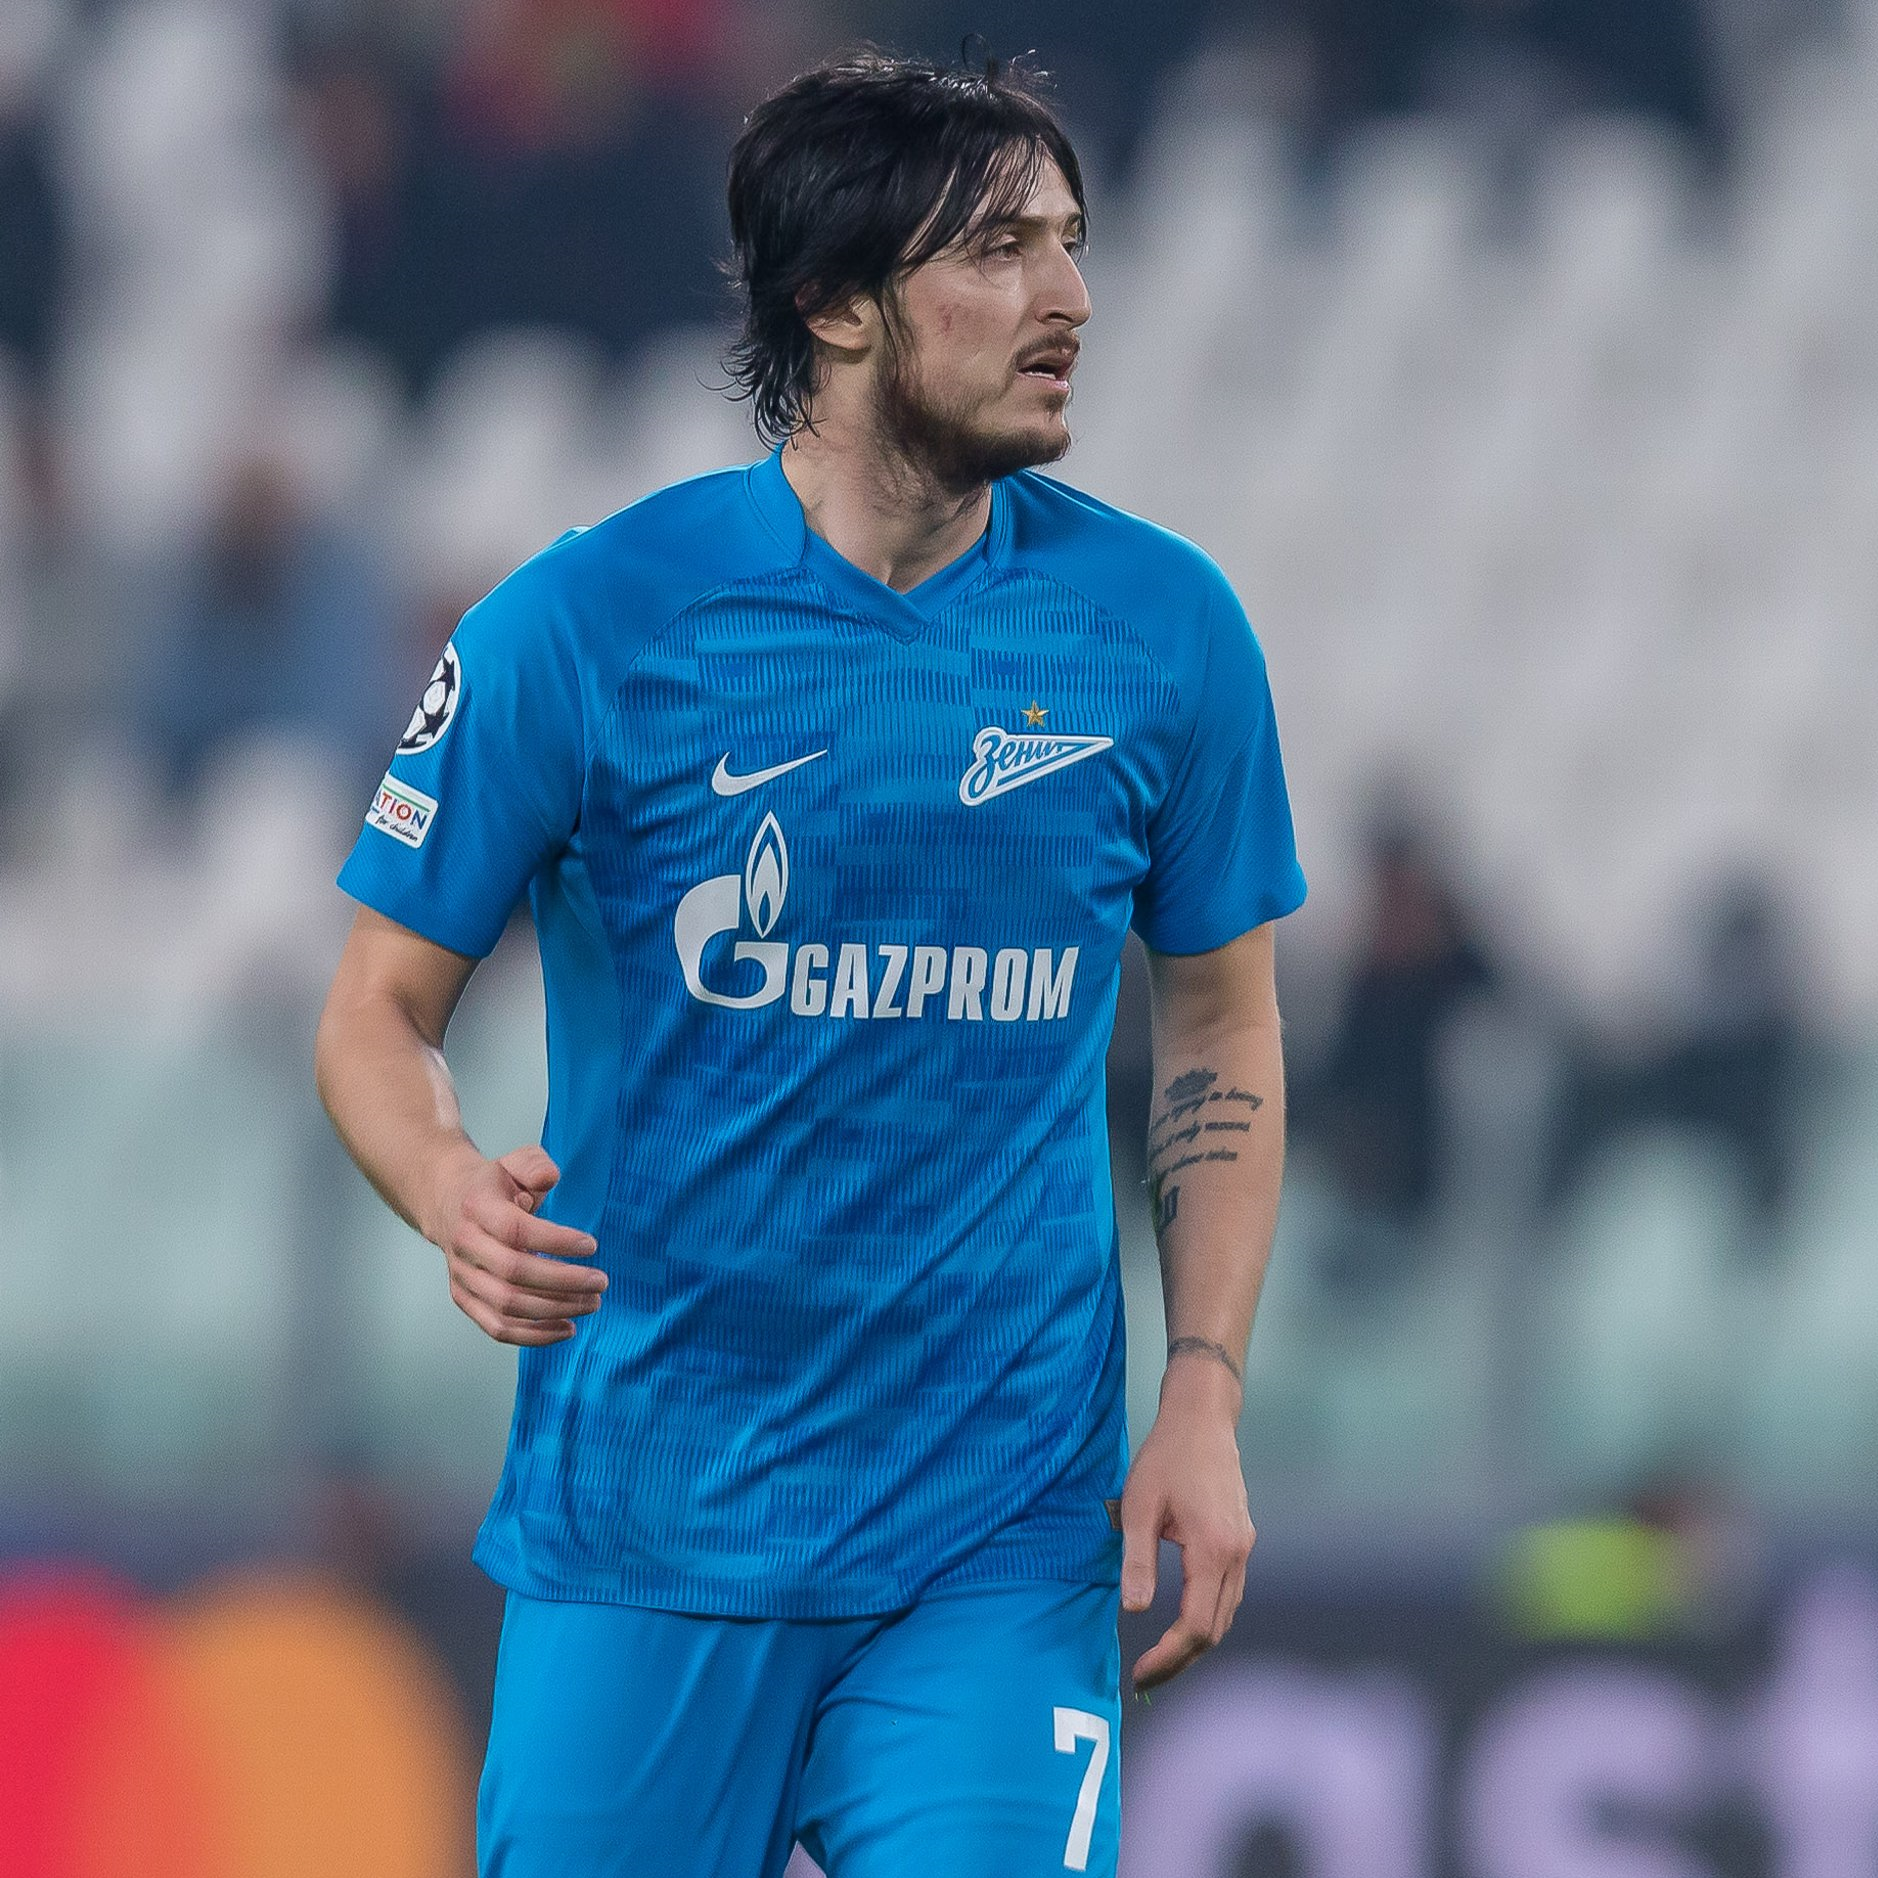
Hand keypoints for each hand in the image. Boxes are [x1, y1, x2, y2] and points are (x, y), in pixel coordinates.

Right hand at [428, 1144, 605, 1345]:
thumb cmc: (492, 1184)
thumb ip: (535, 1165)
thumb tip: (550, 1179)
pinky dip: (534, 1335)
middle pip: (514, 1273)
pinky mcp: (465, 1298)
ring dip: (555, 1310)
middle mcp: (465, 1245)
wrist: (448, 1202)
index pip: (516, 1230)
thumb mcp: (515, 1161)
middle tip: (600, 1282)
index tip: (591, 1245)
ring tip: (591, 1303)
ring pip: (507, 1305)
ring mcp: (462, 1276)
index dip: (556, 1241)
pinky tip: (566, 1328)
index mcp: (477, 1208)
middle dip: (564, 1281)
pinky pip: (497, 1327)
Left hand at [1118, 1359, 1254, 1693]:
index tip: (1141, 1674)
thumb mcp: (1139, 1506)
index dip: (1170, 1657)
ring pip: (1226, 1614)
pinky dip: (1206, 1618)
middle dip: (1182, 1660)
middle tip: (1146, 1677)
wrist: (1202, 1419)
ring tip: (1159, 1658)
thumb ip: (1138, 1560)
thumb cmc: (1166, 1457)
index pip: (1197, 1626)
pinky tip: (1181, 1622)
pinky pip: (1228, 1594)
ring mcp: (1244, 1548)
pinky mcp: (1241, 1540)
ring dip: (1196, 1643)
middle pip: (1216, 1629)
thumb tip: (1134, 1610)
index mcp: (1214, 1550)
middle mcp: (1237, 1555)